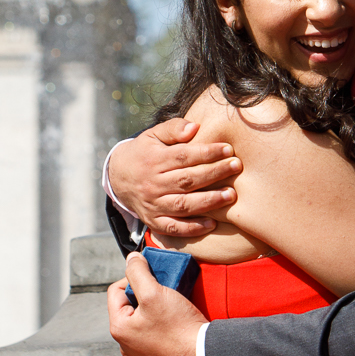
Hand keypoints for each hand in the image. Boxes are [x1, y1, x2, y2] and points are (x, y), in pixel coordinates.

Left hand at [108, 253, 206, 355]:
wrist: (203, 355)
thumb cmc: (179, 326)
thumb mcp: (155, 292)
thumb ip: (138, 272)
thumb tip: (131, 259)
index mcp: (119, 329)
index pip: (116, 291)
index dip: (134, 278)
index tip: (154, 278)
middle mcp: (125, 345)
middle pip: (129, 307)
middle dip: (145, 295)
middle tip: (164, 291)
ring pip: (141, 322)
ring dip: (153, 311)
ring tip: (170, 307)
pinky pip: (153, 337)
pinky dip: (161, 328)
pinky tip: (174, 325)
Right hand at [110, 119, 241, 242]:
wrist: (118, 178)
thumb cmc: (144, 152)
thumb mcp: (153, 135)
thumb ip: (173, 129)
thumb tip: (195, 127)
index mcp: (154, 160)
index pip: (183, 156)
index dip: (207, 153)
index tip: (228, 149)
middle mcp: (153, 184)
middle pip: (186, 180)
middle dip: (214, 173)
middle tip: (236, 167)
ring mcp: (153, 205)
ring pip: (182, 205)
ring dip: (208, 201)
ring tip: (231, 195)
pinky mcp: (153, 221)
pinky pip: (173, 227)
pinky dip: (192, 228)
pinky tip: (212, 224)